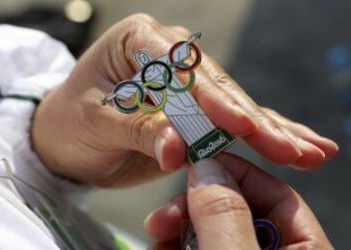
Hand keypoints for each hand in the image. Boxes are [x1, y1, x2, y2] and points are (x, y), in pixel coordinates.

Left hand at [32, 13, 337, 185]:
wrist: (64, 138)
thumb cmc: (71, 123)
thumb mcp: (96, 123)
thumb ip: (139, 131)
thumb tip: (179, 147)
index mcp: (139, 41)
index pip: (183, 68)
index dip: (213, 100)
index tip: (240, 126)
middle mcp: (170, 56)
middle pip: (217, 87)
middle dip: (252, 120)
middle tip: (288, 147)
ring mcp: (187, 83)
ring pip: (234, 105)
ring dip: (270, 130)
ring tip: (308, 151)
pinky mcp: (195, 112)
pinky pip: (231, 122)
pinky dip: (262, 135)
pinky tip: (297, 143)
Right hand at [145, 154, 332, 248]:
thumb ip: (225, 215)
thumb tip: (207, 167)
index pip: (276, 194)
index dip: (234, 173)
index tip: (195, 164)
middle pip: (237, 211)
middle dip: (194, 208)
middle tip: (161, 216)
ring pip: (212, 231)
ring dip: (178, 227)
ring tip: (154, 234)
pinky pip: (198, 246)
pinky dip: (176, 243)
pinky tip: (158, 245)